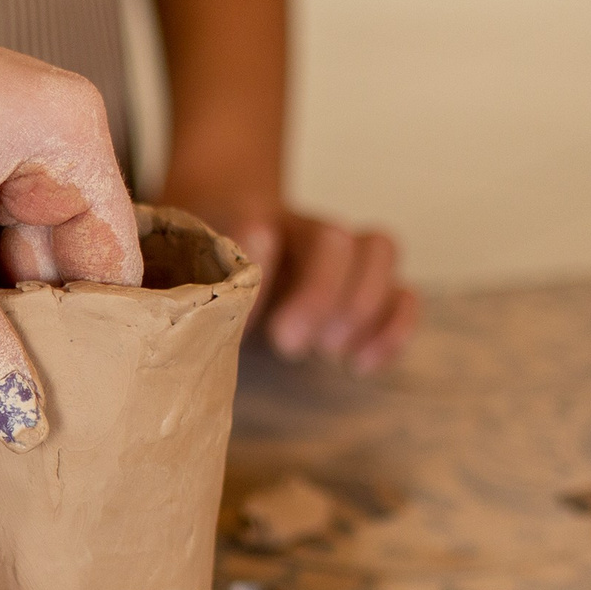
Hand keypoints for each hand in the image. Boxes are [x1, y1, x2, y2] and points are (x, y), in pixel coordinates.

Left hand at [199, 204, 419, 374]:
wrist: (230, 252)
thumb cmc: (203, 279)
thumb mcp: (186, 286)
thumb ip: (193, 293)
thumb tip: (204, 314)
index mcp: (247, 223)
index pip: (259, 228)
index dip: (259, 264)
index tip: (241, 307)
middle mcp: (302, 230)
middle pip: (332, 238)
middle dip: (318, 295)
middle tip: (287, 344)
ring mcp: (342, 255)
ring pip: (379, 249)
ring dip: (361, 305)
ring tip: (328, 352)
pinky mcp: (369, 288)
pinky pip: (404, 292)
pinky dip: (394, 328)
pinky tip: (360, 366)